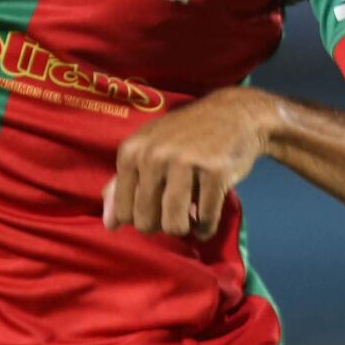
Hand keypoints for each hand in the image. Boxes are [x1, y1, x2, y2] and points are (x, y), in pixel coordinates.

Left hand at [102, 87, 275, 239]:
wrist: (234, 114)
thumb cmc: (188, 136)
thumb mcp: (149, 150)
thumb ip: (123, 185)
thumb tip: (110, 225)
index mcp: (132, 151)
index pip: (123, 211)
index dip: (140, 219)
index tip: (156, 210)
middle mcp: (154, 155)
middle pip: (146, 221)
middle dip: (162, 226)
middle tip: (175, 214)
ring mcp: (186, 162)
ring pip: (174, 224)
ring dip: (184, 229)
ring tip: (190, 221)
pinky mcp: (216, 171)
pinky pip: (205, 217)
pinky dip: (206, 228)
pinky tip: (206, 223)